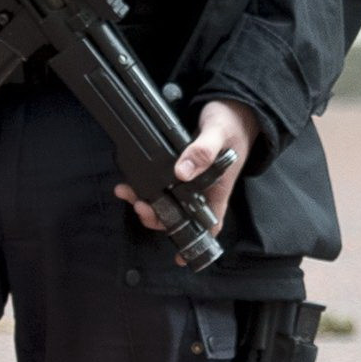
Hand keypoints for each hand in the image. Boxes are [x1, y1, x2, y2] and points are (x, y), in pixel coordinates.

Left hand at [122, 98, 257, 235]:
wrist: (233, 105)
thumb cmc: (232, 122)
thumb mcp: (218, 132)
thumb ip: (203, 151)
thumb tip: (183, 172)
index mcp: (217, 188)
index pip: (210, 224)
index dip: (195, 242)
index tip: (179, 256)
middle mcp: (203, 188)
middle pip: (180, 215)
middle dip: (157, 217)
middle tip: (139, 206)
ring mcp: (191, 178)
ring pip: (167, 200)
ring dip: (146, 200)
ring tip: (127, 192)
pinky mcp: (180, 166)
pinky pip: (162, 182)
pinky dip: (145, 184)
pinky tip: (131, 181)